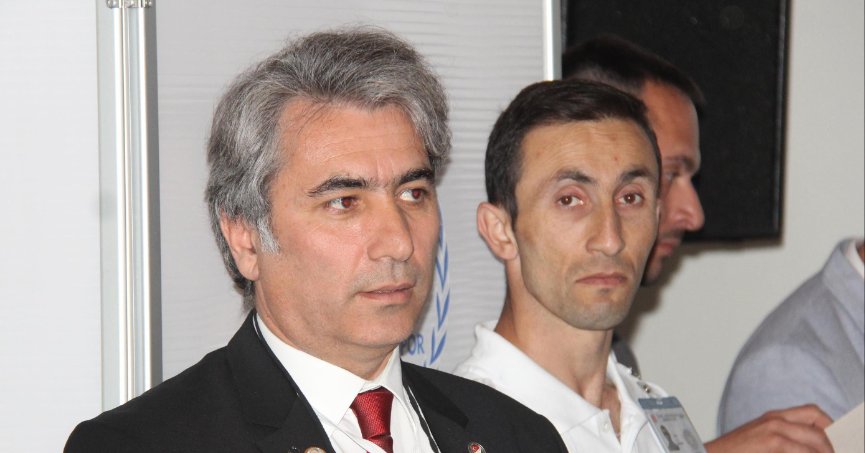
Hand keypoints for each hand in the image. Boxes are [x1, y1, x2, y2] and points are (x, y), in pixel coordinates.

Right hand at [705, 404, 833, 452]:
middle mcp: (775, 419)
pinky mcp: (772, 442)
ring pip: (817, 440)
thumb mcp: (759, 440)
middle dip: (832, 446)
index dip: (830, 427)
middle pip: (820, 427)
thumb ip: (782, 439)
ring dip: (825, 452)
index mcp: (773, 417)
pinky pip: (803, 450)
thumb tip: (807, 447)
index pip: (813, 413)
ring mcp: (774, 430)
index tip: (835, 443)